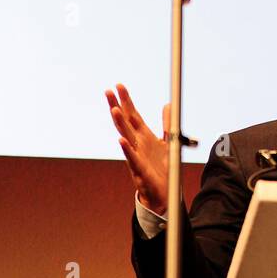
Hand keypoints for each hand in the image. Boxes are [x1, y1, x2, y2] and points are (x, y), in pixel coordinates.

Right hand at [106, 83, 171, 214]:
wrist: (163, 192)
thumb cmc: (162, 168)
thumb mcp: (168, 142)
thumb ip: (168, 124)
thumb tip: (168, 105)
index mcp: (144, 136)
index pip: (133, 114)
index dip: (127, 100)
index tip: (119, 85)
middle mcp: (137, 144)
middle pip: (125, 121)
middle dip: (117, 106)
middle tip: (108, 91)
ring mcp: (136, 156)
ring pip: (126, 137)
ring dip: (119, 123)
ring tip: (113, 109)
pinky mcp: (139, 169)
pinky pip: (132, 158)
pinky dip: (127, 149)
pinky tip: (121, 139)